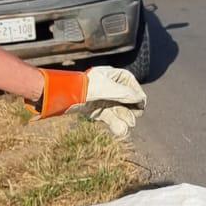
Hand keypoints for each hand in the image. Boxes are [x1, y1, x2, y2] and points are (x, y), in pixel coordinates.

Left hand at [30, 65, 146, 136]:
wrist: (63, 95)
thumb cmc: (84, 87)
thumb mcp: (107, 88)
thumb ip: (125, 94)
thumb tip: (139, 99)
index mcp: (111, 75)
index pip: (129, 83)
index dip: (136, 93)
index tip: (141, 104)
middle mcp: (108, 86)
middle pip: (126, 98)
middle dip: (131, 109)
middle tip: (135, 118)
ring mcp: (102, 99)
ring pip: (118, 110)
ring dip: (124, 118)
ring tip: (128, 127)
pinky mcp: (96, 110)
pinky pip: (110, 118)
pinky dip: (116, 124)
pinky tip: (121, 131)